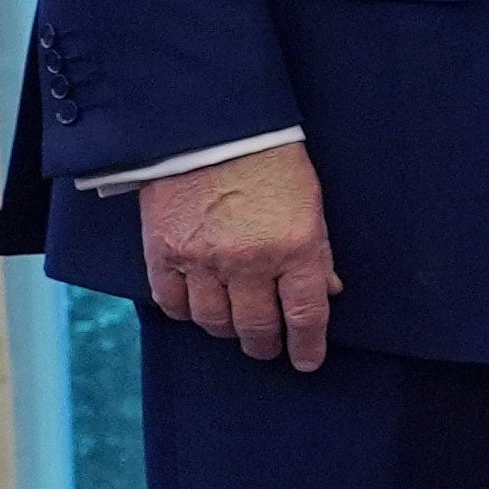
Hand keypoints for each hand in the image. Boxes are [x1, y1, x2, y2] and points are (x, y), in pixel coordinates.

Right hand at [140, 143, 337, 369]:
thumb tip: (325, 291)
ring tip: (234, 327)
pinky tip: (196, 308)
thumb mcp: (310, 204)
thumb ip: (317, 252)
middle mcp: (250, 262)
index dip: (308, 346)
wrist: (210, 126)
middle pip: (257, 327)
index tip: (307, 361)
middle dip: (265, 345)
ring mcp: (203, 260)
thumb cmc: (270, 161)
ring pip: (214, 322)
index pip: (306, 316)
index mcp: (296, 248)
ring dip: (227, 331)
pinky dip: (185, 312)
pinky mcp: (163, 252)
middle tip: (267, 347)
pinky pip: (172, 302)